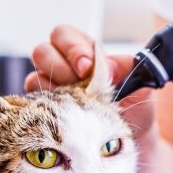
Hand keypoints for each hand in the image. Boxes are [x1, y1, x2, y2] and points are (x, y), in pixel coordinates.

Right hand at [26, 24, 156, 139]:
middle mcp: (62, 65)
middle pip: (42, 51)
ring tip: (75, 102)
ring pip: (35, 77)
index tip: (87, 67)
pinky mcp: (44, 109)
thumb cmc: (133, 105)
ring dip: (53, 88)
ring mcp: (50, 88)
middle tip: (78, 83)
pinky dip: (46, 107)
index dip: (72, 48)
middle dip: (59, 66)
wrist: (129, 138)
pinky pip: (33, 103)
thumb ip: (126, 67)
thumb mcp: (139, 83)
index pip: (64, 35)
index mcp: (83, 51)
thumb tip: (108, 65)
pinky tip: (64, 114)